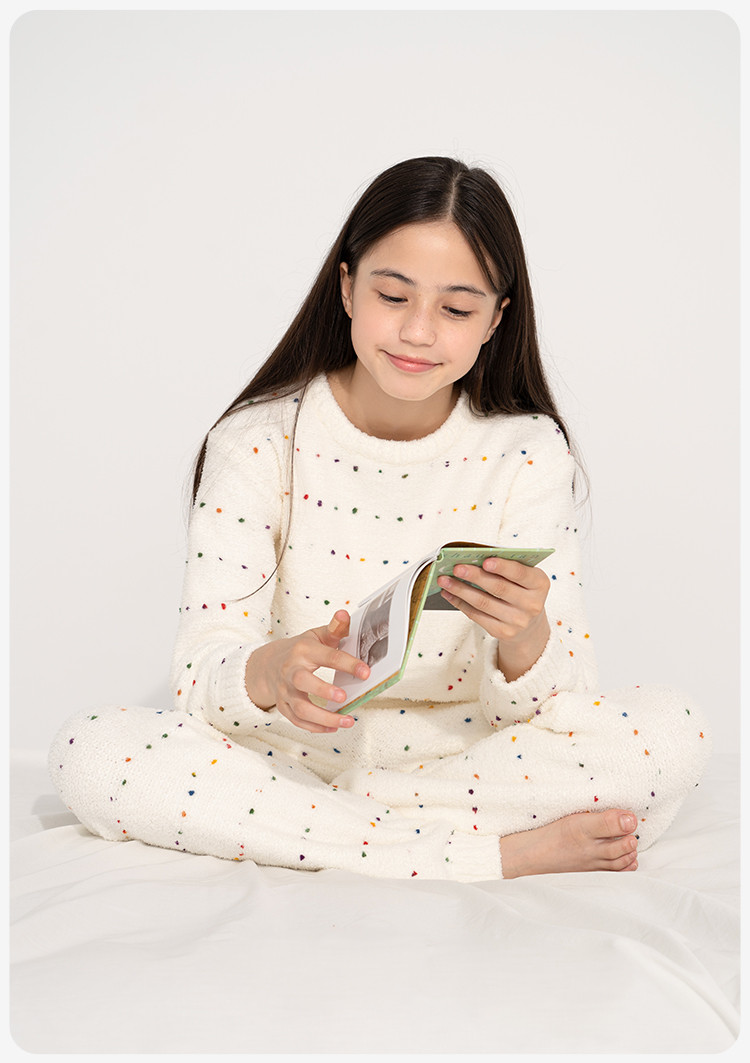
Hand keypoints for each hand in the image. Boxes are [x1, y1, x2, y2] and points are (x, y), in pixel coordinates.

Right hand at [244, 610, 369, 732]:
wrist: (268, 664)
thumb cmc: (300, 649)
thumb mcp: (316, 635)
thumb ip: (334, 628)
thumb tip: (344, 614)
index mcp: (303, 650)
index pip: (326, 656)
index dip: (347, 664)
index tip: (366, 672)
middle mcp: (291, 671)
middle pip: (302, 681)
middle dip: (323, 690)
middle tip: (344, 697)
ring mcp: (285, 690)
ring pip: (300, 708)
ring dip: (324, 718)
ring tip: (348, 721)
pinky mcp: (283, 705)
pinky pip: (297, 720)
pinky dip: (315, 727)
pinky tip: (333, 728)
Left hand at [437, 557, 550, 680]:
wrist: (529, 624)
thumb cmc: (521, 591)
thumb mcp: (524, 578)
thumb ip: (507, 567)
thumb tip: (473, 559)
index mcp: (540, 584)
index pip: (520, 574)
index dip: (503, 567)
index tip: (485, 560)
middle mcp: (532, 604)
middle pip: (498, 588)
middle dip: (475, 576)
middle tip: (456, 567)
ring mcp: (517, 621)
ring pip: (483, 603)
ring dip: (461, 590)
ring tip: (444, 580)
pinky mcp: (503, 632)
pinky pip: (477, 616)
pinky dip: (460, 603)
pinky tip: (449, 594)